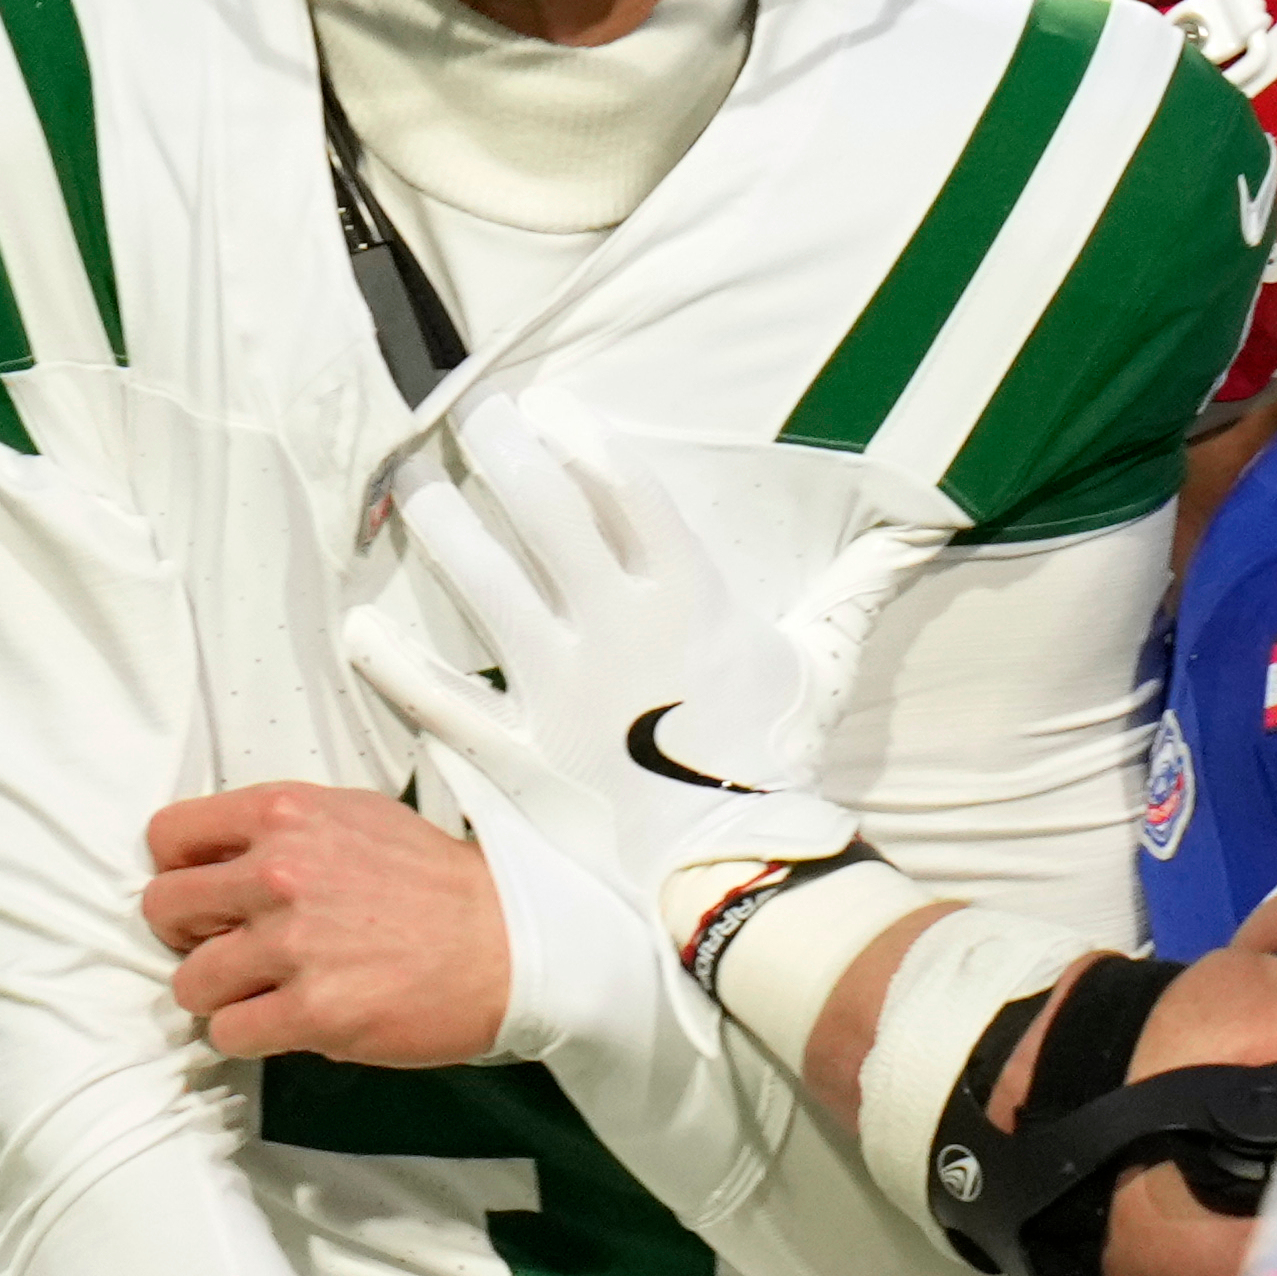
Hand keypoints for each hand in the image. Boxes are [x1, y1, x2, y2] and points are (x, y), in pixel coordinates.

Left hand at [143, 782, 509, 1063]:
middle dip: (189, 936)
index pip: (170, 835)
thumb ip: (286, 830)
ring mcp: (293, 944)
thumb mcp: (357, 817)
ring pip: (189, 983)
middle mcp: (279, 873)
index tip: (203, 895)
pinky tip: (284, 1022)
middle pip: (164, 909)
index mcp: (285, 815)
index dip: (179, 870)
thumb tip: (225, 855)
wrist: (510, 941)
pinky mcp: (313, 1011)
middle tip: (228, 948)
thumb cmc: (439, 884)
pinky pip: (229, 1033)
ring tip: (262, 993)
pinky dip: (248, 1035)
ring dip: (220, 995)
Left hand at [347, 390, 933, 927]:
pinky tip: (358, 626)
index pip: (624, 492)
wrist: (738, 865)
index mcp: (688, 598)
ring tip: (415, 485)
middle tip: (472, 418)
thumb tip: (918, 530)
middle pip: (547, 516)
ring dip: (445, 528)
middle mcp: (617, 628)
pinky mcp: (520, 750)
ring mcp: (561, 688)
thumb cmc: (780, 758)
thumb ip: (856, 587)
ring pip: (488, 586)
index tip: (546, 410)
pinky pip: (446, 699)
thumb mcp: (824, 661)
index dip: (580, 441)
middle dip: (503, 455)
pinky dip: (397, 664)